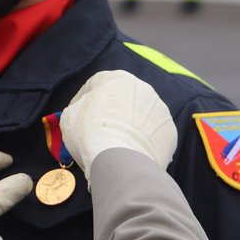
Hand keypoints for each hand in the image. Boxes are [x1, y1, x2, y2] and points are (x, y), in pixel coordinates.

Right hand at [61, 70, 176, 171]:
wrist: (121, 161)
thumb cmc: (90, 133)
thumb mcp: (69, 117)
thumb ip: (76, 109)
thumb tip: (80, 113)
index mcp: (117, 79)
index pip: (96, 84)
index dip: (82, 99)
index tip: (76, 115)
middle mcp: (143, 89)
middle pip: (122, 100)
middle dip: (109, 113)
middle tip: (97, 132)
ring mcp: (160, 111)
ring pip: (140, 117)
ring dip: (128, 127)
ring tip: (115, 146)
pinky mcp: (170, 133)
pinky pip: (152, 136)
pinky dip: (143, 143)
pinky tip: (130, 154)